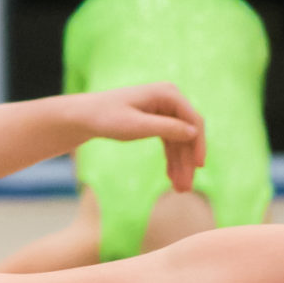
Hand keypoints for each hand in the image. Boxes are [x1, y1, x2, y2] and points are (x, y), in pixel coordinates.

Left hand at [72, 83, 205, 192]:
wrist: (84, 116)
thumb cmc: (106, 117)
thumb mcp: (136, 126)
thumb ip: (166, 128)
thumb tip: (194, 132)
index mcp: (167, 93)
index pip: (193, 121)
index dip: (198, 145)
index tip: (199, 167)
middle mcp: (169, 99)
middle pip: (188, 133)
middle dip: (187, 161)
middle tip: (185, 188)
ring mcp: (164, 109)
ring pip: (179, 141)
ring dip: (180, 164)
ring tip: (179, 189)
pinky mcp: (157, 119)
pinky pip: (169, 141)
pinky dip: (171, 159)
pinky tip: (171, 176)